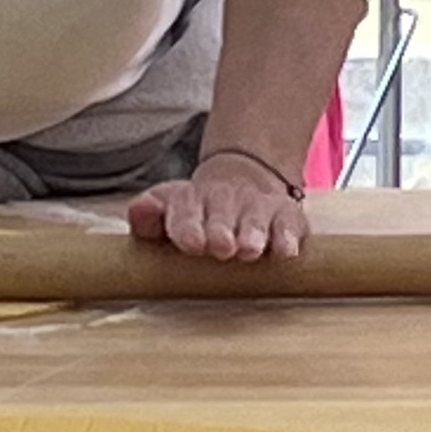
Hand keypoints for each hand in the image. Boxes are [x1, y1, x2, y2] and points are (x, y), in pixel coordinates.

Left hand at [125, 153, 306, 260]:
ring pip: (255, 219)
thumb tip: (140, 210)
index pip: (184, 212)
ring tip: (249, 249)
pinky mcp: (287, 216)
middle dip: (221, 231)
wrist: (242, 181)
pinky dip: (288, 237)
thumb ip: (148, 217)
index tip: (191, 243)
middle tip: (221, 247)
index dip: (187, 227)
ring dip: (252, 233)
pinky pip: (290, 224)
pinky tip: (285, 250)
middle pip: (221, 215)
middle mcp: (224, 200)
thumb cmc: (197, 213)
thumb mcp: (167, 211)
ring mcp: (257, 207)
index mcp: (190, 201)